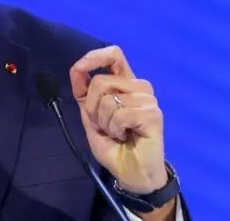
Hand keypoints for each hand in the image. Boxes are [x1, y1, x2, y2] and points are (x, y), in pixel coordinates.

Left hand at [69, 46, 167, 193]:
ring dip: (104, 122)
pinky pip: (120, 114)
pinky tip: (126, 136)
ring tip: (117, 132)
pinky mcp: (153, 114)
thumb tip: (76, 69)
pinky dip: (115, 129)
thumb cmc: (113, 145)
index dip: (94, 57)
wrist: (130, 173)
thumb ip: (84, 94)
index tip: (79, 68)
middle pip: (101, 80)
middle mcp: (138, 87)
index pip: (114, 55)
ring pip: (108, 100)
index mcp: (124, 83)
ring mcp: (148, 99)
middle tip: (104, 125)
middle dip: (91, 107)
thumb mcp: (90, 117)